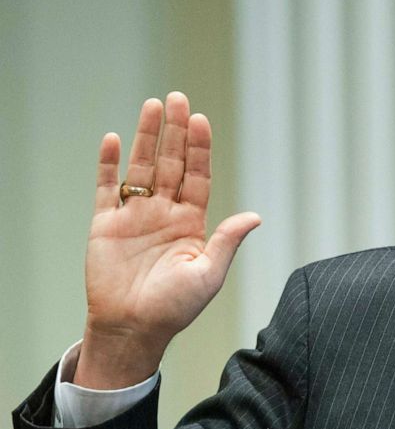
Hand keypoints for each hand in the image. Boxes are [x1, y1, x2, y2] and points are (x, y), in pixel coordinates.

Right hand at [74, 92, 260, 388]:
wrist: (133, 330)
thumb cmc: (174, 308)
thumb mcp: (209, 274)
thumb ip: (227, 241)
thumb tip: (255, 216)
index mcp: (191, 222)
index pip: (197, 176)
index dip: (199, 148)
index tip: (200, 121)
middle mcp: (164, 212)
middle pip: (171, 163)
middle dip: (175, 131)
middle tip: (178, 98)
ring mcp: (135, 216)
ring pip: (142, 167)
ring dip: (147, 137)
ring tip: (153, 106)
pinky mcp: (106, 225)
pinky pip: (107, 188)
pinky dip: (109, 164)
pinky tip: (114, 139)